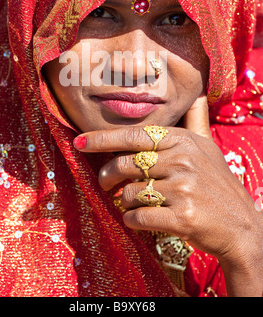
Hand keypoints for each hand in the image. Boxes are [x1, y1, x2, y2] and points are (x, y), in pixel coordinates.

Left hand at [73, 95, 262, 294]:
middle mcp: (183, 160)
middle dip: (106, 176)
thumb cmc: (218, 185)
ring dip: (124, 202)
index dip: (102, 138)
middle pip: (125, 164)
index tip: (79, 142)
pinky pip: (137, 217)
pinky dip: (131, 220)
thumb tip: (196, 93)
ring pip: (129, 193)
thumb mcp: (208, 148)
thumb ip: (195, 121)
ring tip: (134, 204)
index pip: (134, 136)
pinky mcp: (182, 217)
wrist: (242, 227)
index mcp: (184, 141)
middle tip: (104, 183)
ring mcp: (183, 188)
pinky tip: (137, 219)